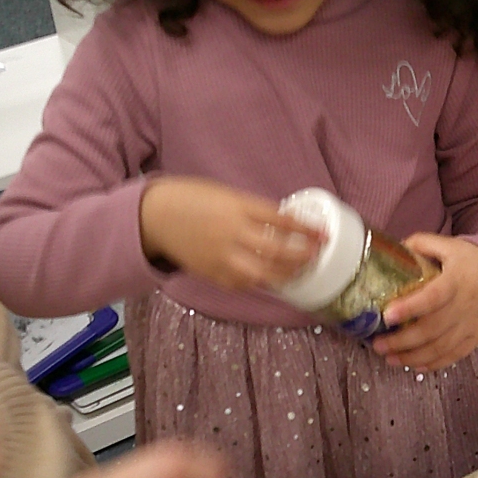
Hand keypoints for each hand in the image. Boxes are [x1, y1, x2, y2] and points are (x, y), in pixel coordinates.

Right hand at [139, 177, 322, 290]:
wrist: (155, 216)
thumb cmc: (191, 199)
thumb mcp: (226, 194)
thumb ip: (253, 210)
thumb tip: (283, 224)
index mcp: (237, 206)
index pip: (280, 220)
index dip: (305, 229)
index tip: (322, 234)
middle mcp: (231, 233)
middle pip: (277, 251)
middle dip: (302, 256)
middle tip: (316, 255)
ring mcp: (221, 257)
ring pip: (264, 273)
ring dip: (287, 274)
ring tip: (300, 270)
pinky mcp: (212, 274)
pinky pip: (244, 283)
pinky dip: (262, 282)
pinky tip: (273, 279)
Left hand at [373, 233, 477, 371]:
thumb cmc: (476, 262)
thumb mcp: (451, 246)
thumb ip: (422, 244)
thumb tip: (395, 248)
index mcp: (455, 282)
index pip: (432, 297)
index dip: (410, 307)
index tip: (388, 315)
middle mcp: (462, 307)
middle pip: (431, 329)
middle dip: (402, 341)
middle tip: (378, 344)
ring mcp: (469, 326)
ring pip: (439, 348)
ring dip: (412, 356)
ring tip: (389, 358)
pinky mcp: (474, 338)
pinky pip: (453, 356)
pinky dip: (434, 364)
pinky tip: (415, 366)